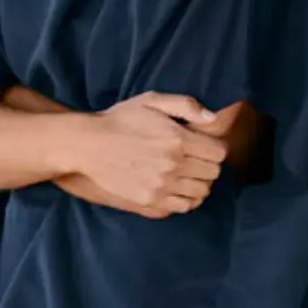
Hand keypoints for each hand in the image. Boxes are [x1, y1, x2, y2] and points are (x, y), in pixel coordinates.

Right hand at [80, 90, 229, 216]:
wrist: (88, 145)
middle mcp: (173, 164)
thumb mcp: (152, 101)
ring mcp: (162, 185)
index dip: (214, 148)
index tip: (204, 146)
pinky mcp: (150, 201)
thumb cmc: (120, 120)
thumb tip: (213, 118)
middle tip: (196, 160)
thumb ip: (185, 105)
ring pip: (201, 192)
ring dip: (199, 183)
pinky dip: (186, 199)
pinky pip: (183, 206)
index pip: (219, 152)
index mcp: (178, 139)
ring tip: (187, 175)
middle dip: (208, 165)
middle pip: (213, 173)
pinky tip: (177, 189)